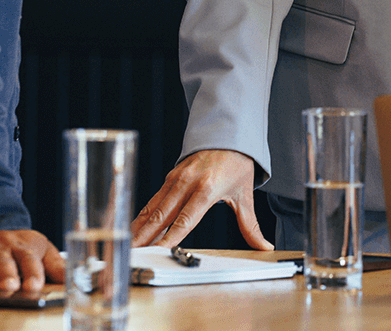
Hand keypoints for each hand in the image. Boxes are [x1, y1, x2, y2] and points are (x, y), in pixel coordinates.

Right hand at [0, 229, 63, 292]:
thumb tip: (74, 280)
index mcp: (22, 246)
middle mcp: (0, 248)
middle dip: (7, 274)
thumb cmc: (15, 246)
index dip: (33, 272)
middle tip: (10, 286)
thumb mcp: (39, 249)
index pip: (30, 259)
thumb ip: (55, 265)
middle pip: (4, 261)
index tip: (35, 285)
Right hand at [131, 149, 271, 249]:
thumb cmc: (237, 164)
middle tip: (131, 255)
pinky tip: (132, 230)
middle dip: (144, 238)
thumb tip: (264, 246)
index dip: (169, 238)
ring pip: (152, 209)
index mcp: (207, 189)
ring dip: (137, 229)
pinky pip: (153, 200)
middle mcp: (187, 184)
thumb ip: (250, 225)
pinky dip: (141, 216)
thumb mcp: (245, 195)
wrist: (229, 133)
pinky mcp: (169, 177)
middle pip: (162, 216)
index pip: (185, 220)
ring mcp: (175, 179)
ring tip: (126, 247)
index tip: (157, 253)